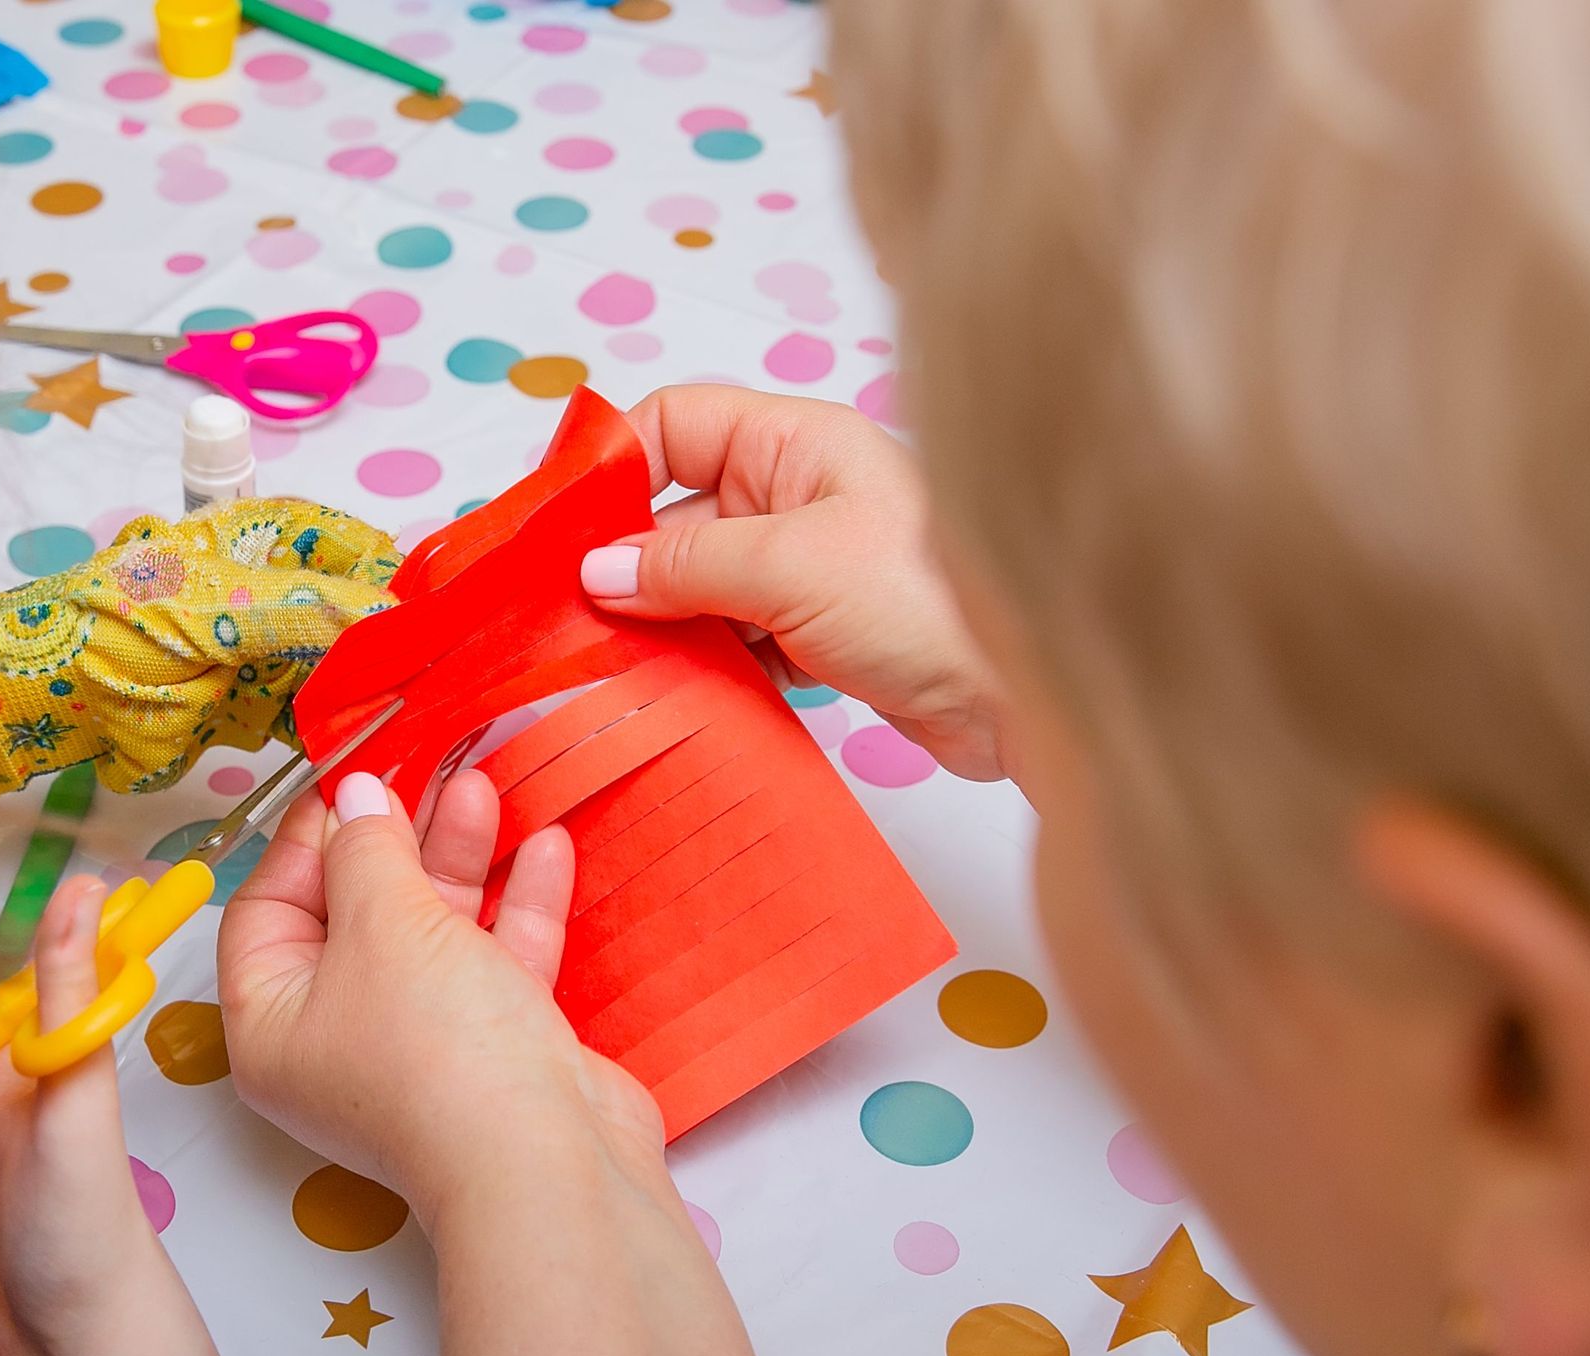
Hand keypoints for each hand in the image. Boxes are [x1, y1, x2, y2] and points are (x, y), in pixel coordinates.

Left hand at [217, 768, 663, 1220]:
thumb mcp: (382, 923)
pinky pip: (494, 964)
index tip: (348, 775)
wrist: (546, 1162)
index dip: (305, 836)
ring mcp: (421, 1048)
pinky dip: (516, 907)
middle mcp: (339, 1039)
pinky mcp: (494, 1051)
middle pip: (354, 915)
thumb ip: (365, 848)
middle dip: (393, 837)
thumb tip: (354, 796)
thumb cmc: (436, 1047)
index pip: (268, 909)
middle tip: (422, 766)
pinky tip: (544, 847)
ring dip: (458, 859)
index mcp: (272, 1023)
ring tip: (483, 786)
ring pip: (431, 934)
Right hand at [581, 383, 1008, 780]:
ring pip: (698, 587)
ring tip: (608, 671)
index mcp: (794, 442)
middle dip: (621, 566)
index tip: (555, 529)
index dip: (612, 466)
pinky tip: (675, 698)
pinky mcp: (820, 636)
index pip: (674, 424)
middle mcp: (796, 494)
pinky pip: (733, 642)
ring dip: (657, 627)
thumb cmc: (930, 599)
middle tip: (564, 622)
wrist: (1033, 694)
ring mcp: (808, 568)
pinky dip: (702, 668)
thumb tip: (594, 573)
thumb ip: (684, 565)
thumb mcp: (789, 567)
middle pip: (674, 513)